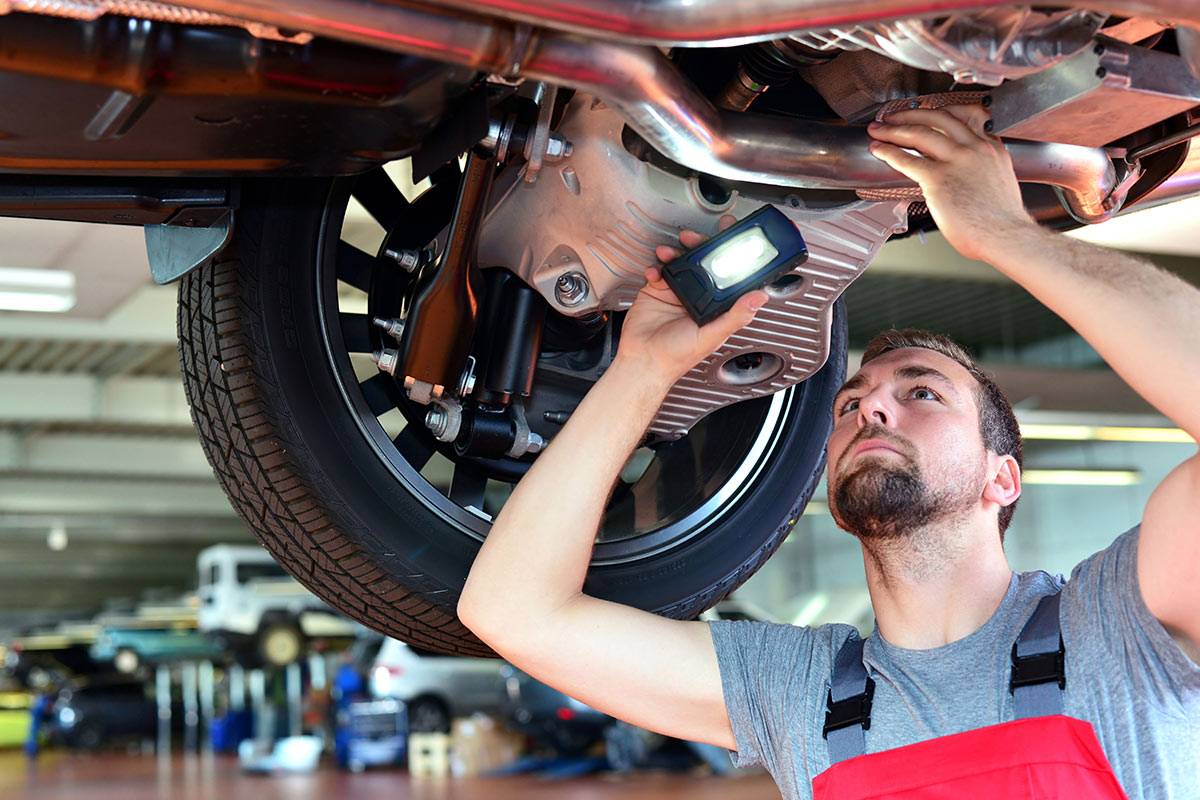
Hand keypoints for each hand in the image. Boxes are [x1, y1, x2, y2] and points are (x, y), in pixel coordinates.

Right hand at [615, 214, 768, 385]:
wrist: (644, 361)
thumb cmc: (677, 356)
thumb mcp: (712, 335)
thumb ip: (737, 315)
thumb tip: (760, 297)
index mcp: (715, 306)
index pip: (729, 275)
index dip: (732, 255)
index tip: (734, 237)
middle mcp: (698, 296)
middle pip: (703, 262)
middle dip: (700, 245)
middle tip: (696, 237)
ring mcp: (677, 292)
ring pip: (681, 262)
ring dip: (675, 252)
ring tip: (670, 252)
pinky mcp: (656, 290)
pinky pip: (658, 270)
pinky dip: (656, 266)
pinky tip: (655, 272)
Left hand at [867, 105, 1036, 261]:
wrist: (1006, 236)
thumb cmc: (1001, 221)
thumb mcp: (1000, 181)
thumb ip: (981, 169)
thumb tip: (962, 173)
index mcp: (992, 148)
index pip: (970, 114)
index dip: (944, 109)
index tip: (929, 111)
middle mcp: (976, 149)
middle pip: (939, 117)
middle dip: (911, 113)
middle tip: (894, 116)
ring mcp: (957, 161)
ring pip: (920, 133)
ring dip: (894, 129)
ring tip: (879, 130)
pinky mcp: (939, 179)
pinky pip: (908, 160)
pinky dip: (888, 152)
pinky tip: (879, 151)